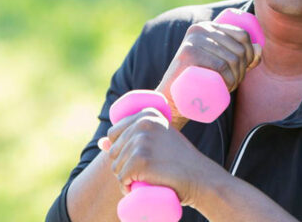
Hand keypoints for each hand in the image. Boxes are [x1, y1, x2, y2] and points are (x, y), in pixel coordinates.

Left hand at [101, 107, 219, 206]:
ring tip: (146, 178)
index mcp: (147, 114)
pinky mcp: (141, 160)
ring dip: (126, 178)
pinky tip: (140, 186)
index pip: (114, 133)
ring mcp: (142, 141)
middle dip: (123, 166)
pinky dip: (127, 187)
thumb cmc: (180, 161)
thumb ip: (134, 134)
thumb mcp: (159, 140)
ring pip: (116, 167)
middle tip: (146, 171)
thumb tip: (101, 142)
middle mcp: (143, 123)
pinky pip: (122, 178)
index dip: (122, 150)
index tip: (142, 157)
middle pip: (113, 151)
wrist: (200, 177)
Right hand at [156, 21, 261, 128]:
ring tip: (230, 86)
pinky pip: (220, 65)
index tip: (246, 68)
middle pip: (237, 48)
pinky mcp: (188, 54)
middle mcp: (201, 28)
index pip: (242, 34)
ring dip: (236, 77)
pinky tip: (227, 87)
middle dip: (243, 69)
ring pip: (230, 58)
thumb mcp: (221, 62)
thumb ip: (240, 54)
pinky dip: (228, 79)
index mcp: (209, 26)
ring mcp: (193, 40)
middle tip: (235, 83)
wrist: (173, 96)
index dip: (250, 53)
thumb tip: (260, 48)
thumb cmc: (200, 79)